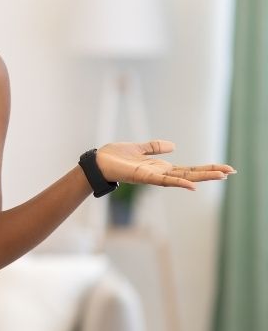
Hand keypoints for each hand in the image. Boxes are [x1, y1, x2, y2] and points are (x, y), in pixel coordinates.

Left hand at [95, 139, 235, 190]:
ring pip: (182, 177)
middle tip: (232, 171)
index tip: (224, 168)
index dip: (205, 168)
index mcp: (159, 167)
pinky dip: (179, 183)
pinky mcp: (144, 177)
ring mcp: (153, 176)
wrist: (97, 162)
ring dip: (202, 176)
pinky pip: (164, 181)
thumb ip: (154, 147)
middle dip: (210, 172)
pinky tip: (192, 185)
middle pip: (190, 173)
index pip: (187, 168)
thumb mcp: (138, 148)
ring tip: (221, 175)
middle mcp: (159, 173)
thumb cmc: (114, 157)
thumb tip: (173, 145)